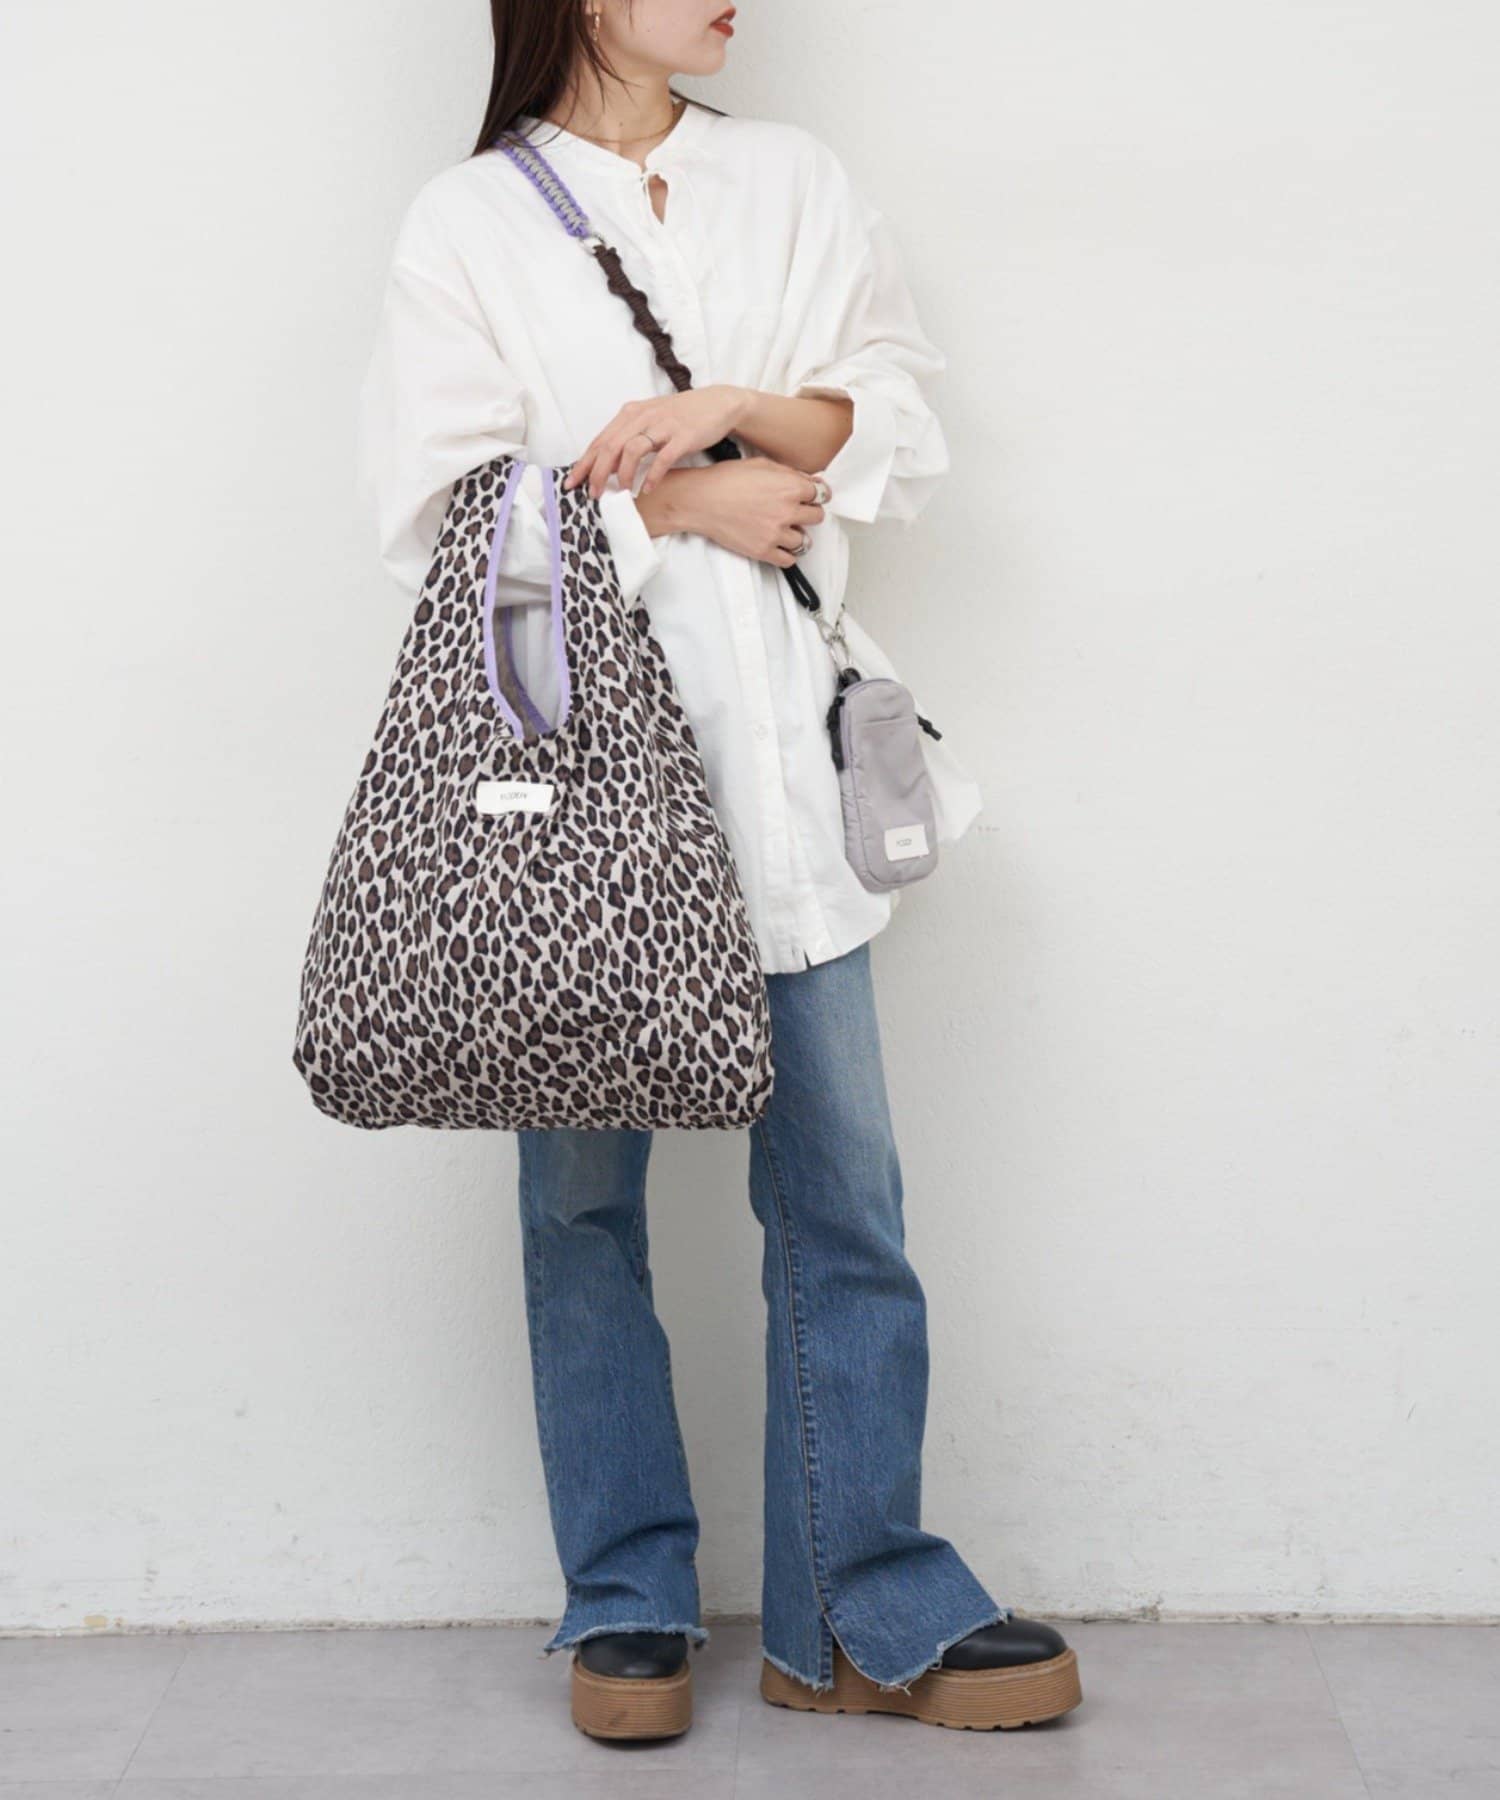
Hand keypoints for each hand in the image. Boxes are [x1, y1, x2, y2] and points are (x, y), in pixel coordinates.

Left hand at [564, 385, 749, 498]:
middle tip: (593, 493)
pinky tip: (647, 489)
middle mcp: (643, 416)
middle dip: (597, 472)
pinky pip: (663, 458)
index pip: (600, 440)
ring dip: (622, 474)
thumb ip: (628, 438)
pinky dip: (652, 475)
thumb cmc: (680, 416)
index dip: (584, 462)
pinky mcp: (683, 436)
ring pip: (632, 450)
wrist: (717, 404)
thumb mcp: (649, 420)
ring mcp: (663, 425)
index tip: (571, 482)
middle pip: (611, 446)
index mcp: (631, 413)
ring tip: (622, 492)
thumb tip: (606, 465)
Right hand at [645, 457, 827, 568]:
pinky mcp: (764, 550)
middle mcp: (787, 511)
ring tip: (787, 529)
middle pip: (817, 517)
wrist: (701, 500)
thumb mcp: (761, 464)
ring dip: (798, 534)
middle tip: (798, 511)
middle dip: (809, 512)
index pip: (822, 494)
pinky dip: (787, 554)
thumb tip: (807, 481)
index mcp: (790, 487)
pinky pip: (789, 560)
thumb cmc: (725, 479)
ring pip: (805, 541)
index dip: (817, 494)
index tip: (813, 497)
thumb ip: (788, 473)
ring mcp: (776, 533)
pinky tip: (781, 545)